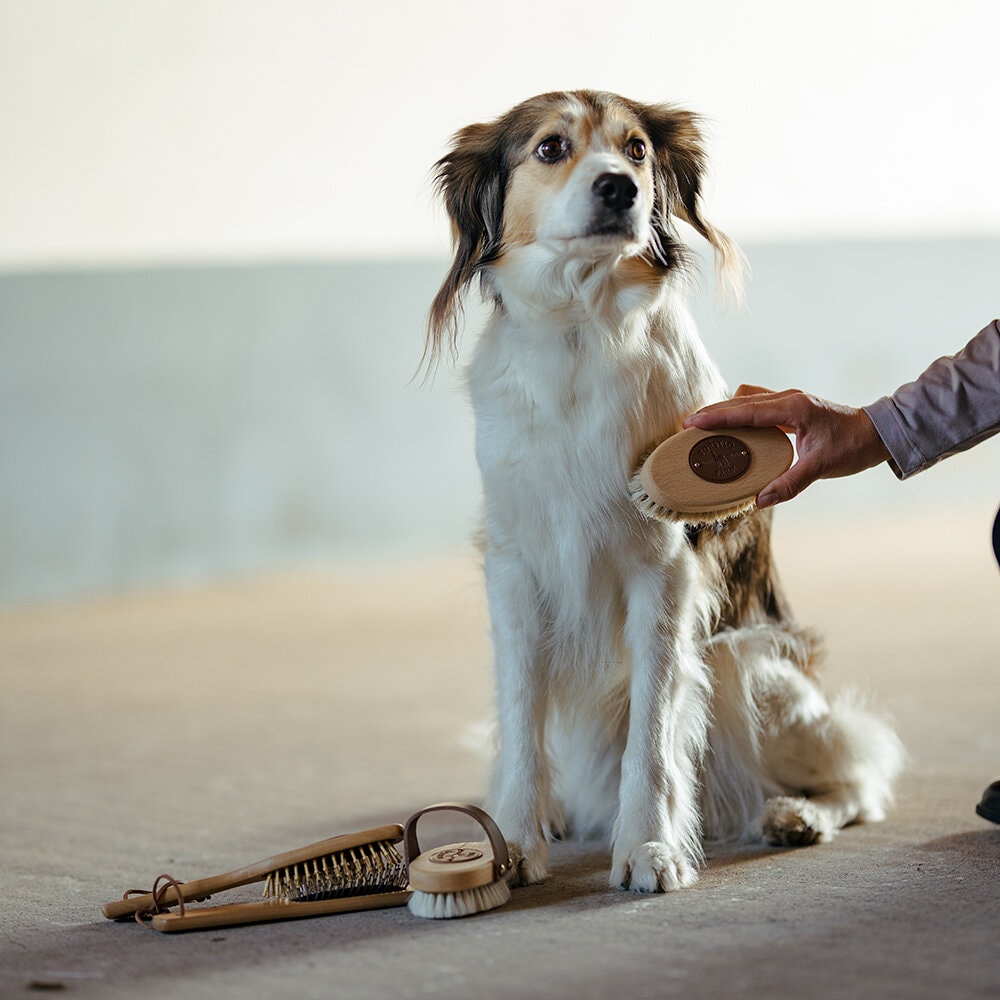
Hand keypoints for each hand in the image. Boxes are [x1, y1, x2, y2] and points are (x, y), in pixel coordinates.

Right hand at [683, 385, 889, 507]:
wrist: (878, 433)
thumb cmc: (853, 447)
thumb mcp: (821, 467)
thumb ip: (789, 484)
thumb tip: (760, 501)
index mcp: (793, 408)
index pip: (745, 411)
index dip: (716, 417)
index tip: (691, 422)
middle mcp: (788, 399)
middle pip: (740, 401)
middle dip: (713, 412)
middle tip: (688, 426)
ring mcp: (790, 400)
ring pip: (747, 400)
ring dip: (726, 410)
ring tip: (706, 427)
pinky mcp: (792, 407)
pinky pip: (757, 406)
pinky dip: (740, 413)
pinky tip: (733, 429)